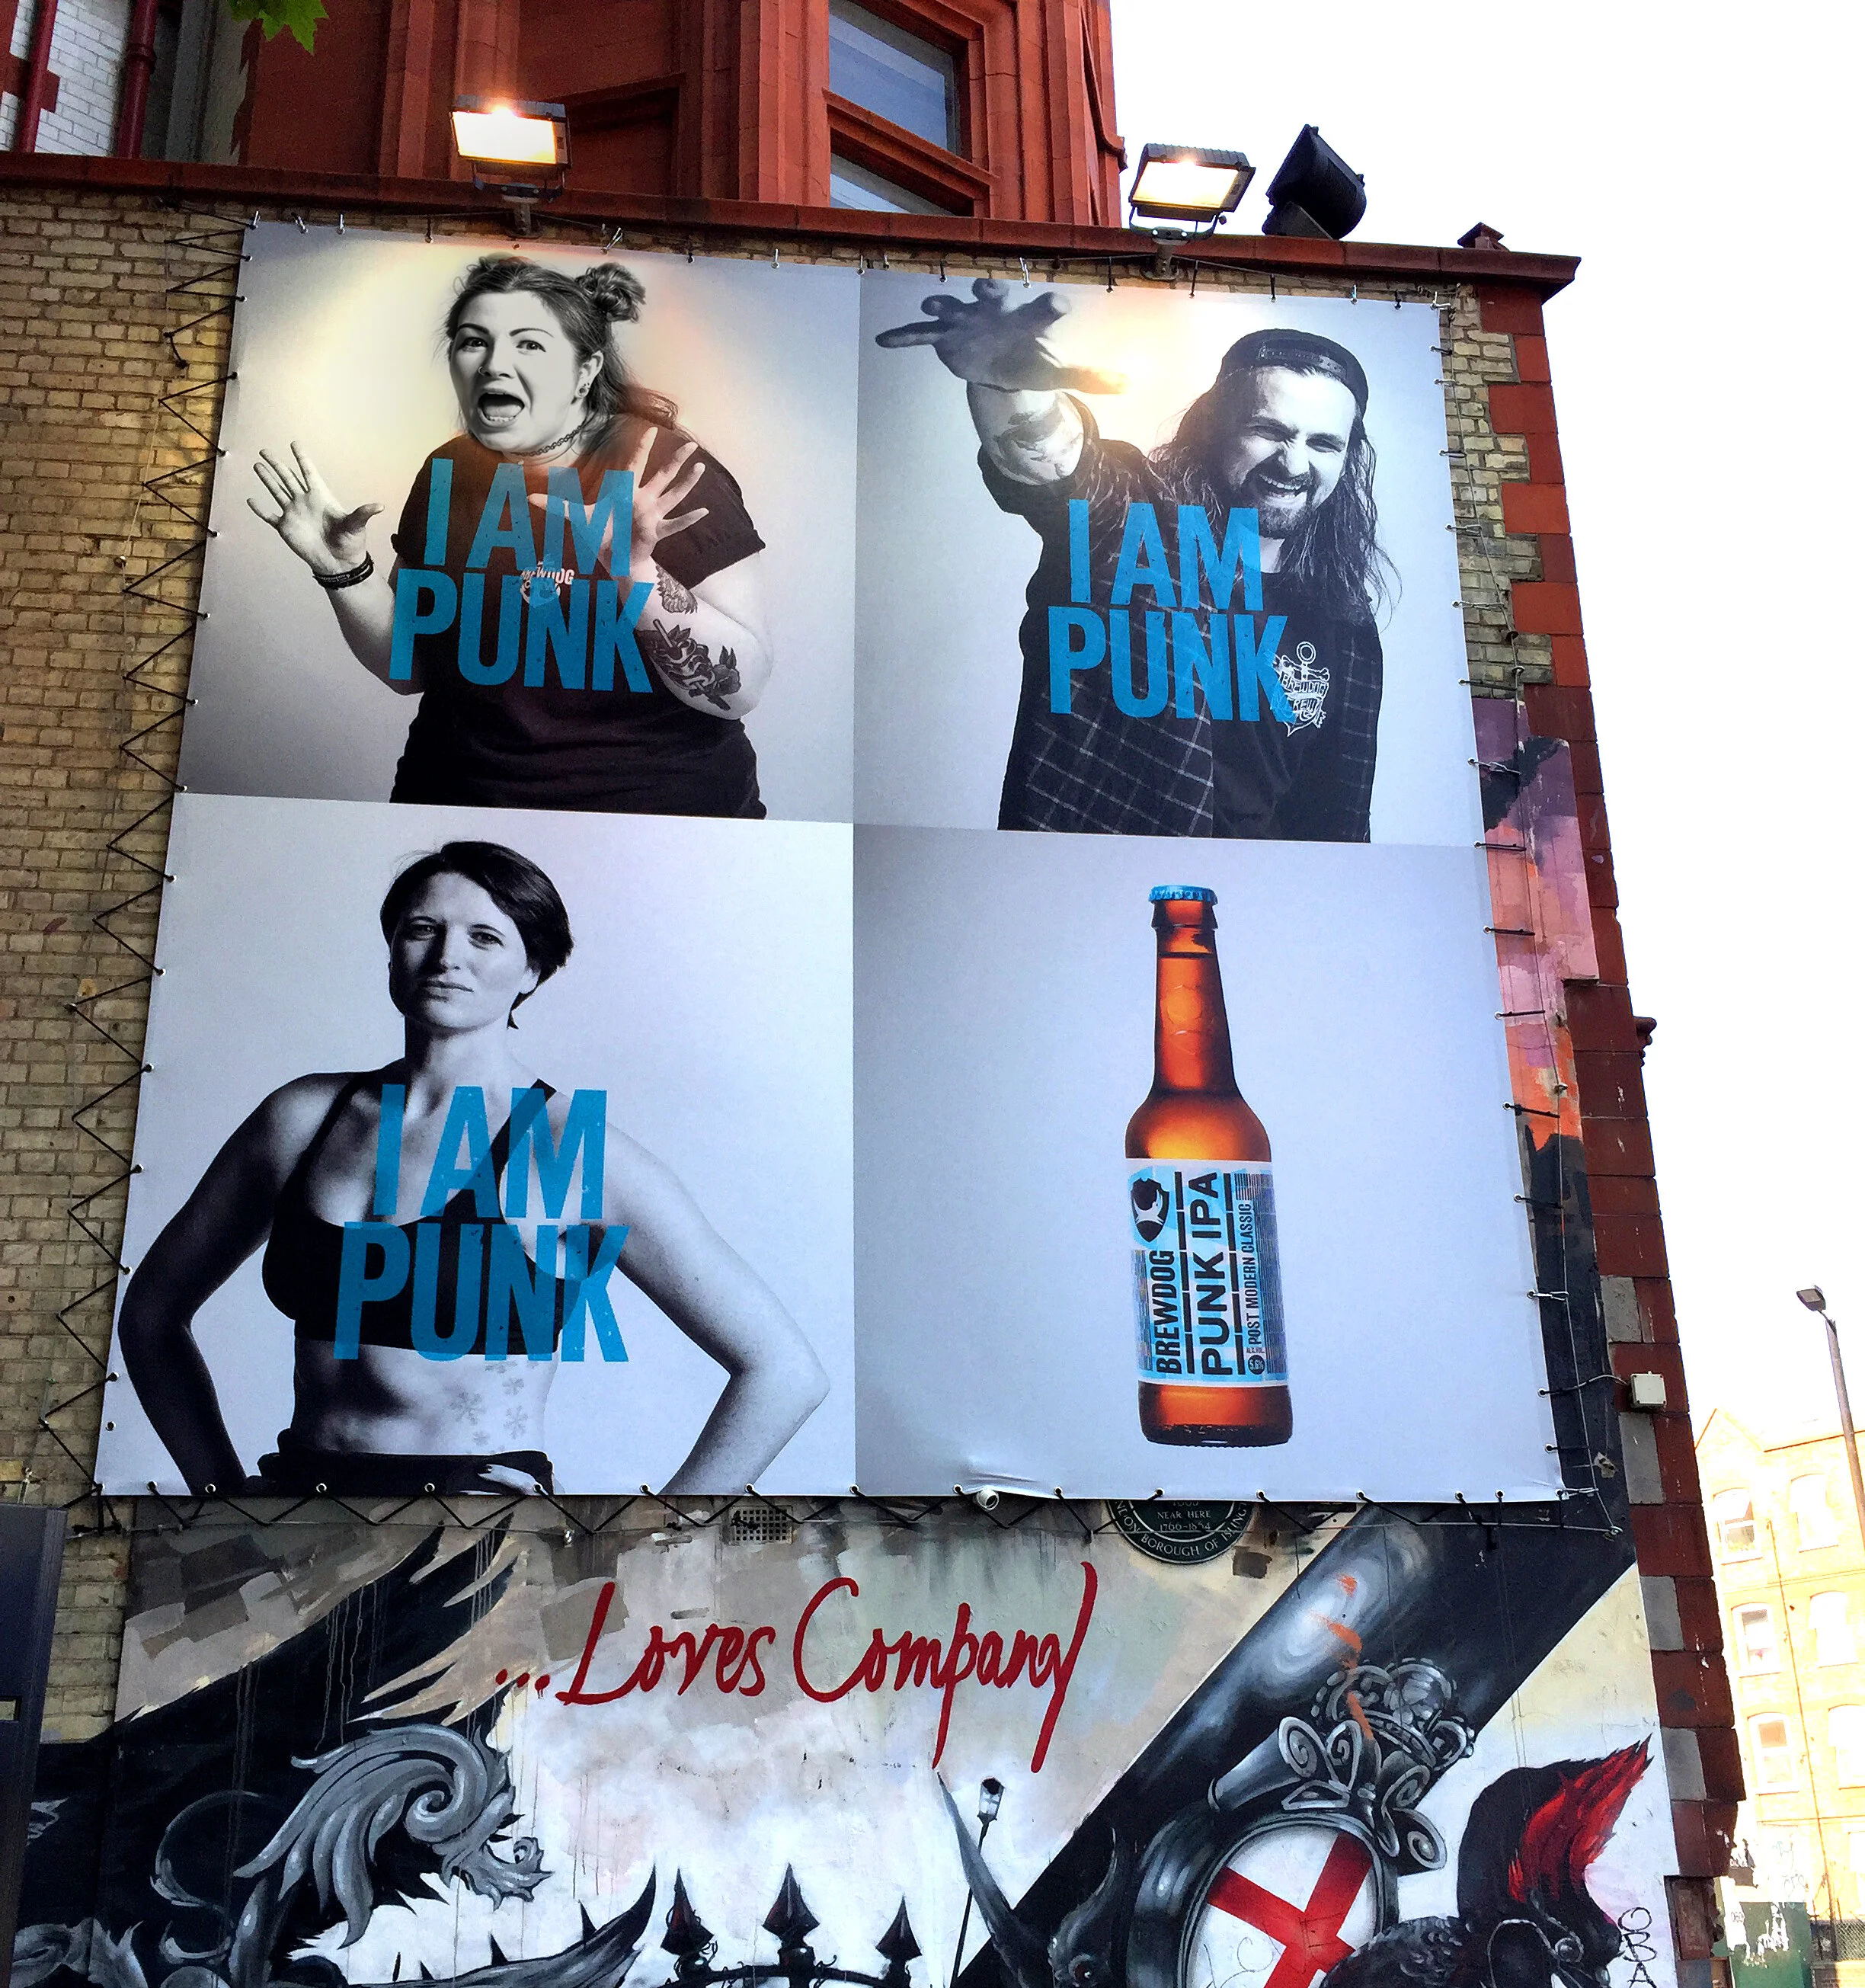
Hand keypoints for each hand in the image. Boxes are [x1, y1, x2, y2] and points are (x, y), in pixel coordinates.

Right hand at [248, 444, 380, 576]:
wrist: (339, 564)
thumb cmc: (350, 543)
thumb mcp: (356, 526)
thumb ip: (363, 514)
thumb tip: (380, 506)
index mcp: (320, 497)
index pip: (309, 473)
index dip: (302, 458)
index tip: (295, 443)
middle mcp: (305, 502)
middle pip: (288, 478)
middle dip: (277, 464)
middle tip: (264, 450)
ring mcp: (294, 514)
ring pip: (277, 492)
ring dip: (267, 480)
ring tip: (257, 466)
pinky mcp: (285, 528)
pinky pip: (269, 516)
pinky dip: (260, 509)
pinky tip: (251, 500)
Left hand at [529, 427, 709, 579]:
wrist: (614, 559)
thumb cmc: (600, 534)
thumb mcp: (578, 519)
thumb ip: (556, 507)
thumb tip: (530, 498)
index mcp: (626, 491)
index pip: (635, 463)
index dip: (643, 446)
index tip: (652, 428)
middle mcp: (643, 499)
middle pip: (663, 475)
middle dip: (676, 460)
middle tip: (691, 444)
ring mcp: (653, 515)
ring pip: (674, 495)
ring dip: (687, 483)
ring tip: (701, 467)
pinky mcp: (657, 532)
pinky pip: (676, 524)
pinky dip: (689, 519)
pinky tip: (704, 511)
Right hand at [873, 277, 1124, 392]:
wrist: (999, 363)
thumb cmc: (1030, 360)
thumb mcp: (1058, 373)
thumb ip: (1092, 377)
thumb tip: (1131, 384)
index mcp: (1025, 320)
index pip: (1041, 310)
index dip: (1049, 308)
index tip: (1059, 306)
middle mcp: (993, 313)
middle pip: (991, 296)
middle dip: (989, 292)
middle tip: (988, 290)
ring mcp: (965, 323)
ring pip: (951, 308)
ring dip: (941, 305)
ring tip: (932, 305)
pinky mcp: (944, 339)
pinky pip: (920, 335)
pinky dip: (902, 337)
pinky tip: (881, 341)